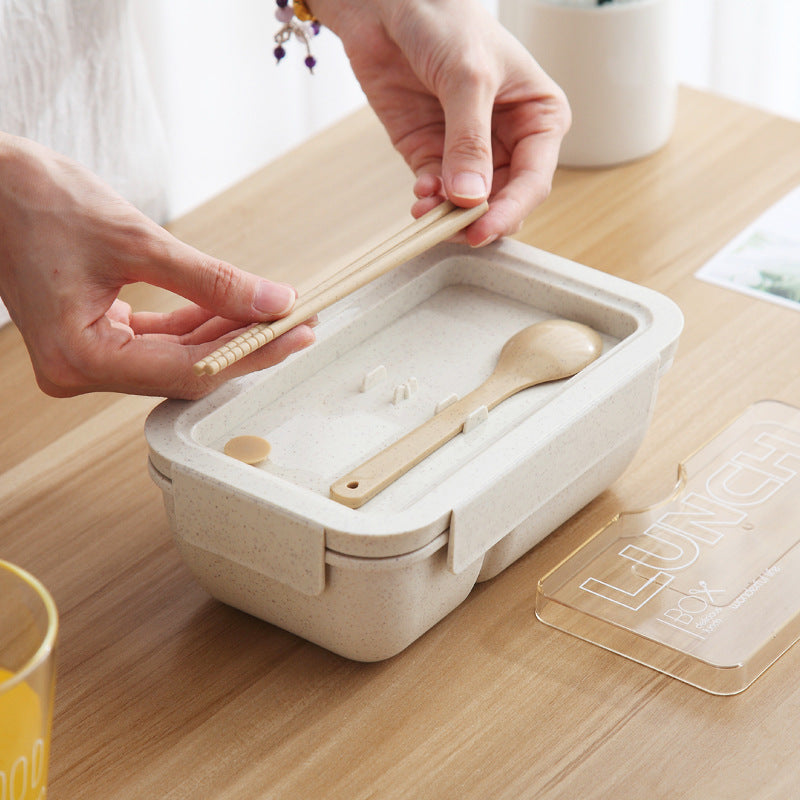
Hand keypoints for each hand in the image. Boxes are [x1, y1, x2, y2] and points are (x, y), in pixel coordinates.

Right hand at [0, 133, 313, 398]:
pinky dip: (197, 324)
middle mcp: (79, 369)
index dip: (249, 352)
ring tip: (272, 312)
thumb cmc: (36, 201)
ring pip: (176, 357)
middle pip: (185, 370)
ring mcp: (86, 356)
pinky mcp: (94, 337)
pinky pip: (158, 340)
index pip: (188, 370)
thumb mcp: (137, 241)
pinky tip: (232, 309)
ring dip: (225, 334)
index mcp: (79, 357)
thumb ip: (211, 280)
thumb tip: (271, 301)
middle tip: (294, 323)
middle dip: (243, 344)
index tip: (294, 333)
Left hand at [313, 0, 569, 245]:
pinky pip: (436, 194)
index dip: (510, 210)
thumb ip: (469, 140)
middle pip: (503, 201)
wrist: (388, 5)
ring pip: (469, 205)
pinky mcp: (431, 156)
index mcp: (538, 118)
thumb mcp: (468, 77)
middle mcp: (508, 140)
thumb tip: (470, 198)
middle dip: (479, 219)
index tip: (483, 230)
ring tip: (428, 211)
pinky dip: (428, 202)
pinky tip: (420, 197)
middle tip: (454, 228)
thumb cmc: (445, 20)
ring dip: (449, 216)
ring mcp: (468, 152)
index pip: (534, 180)